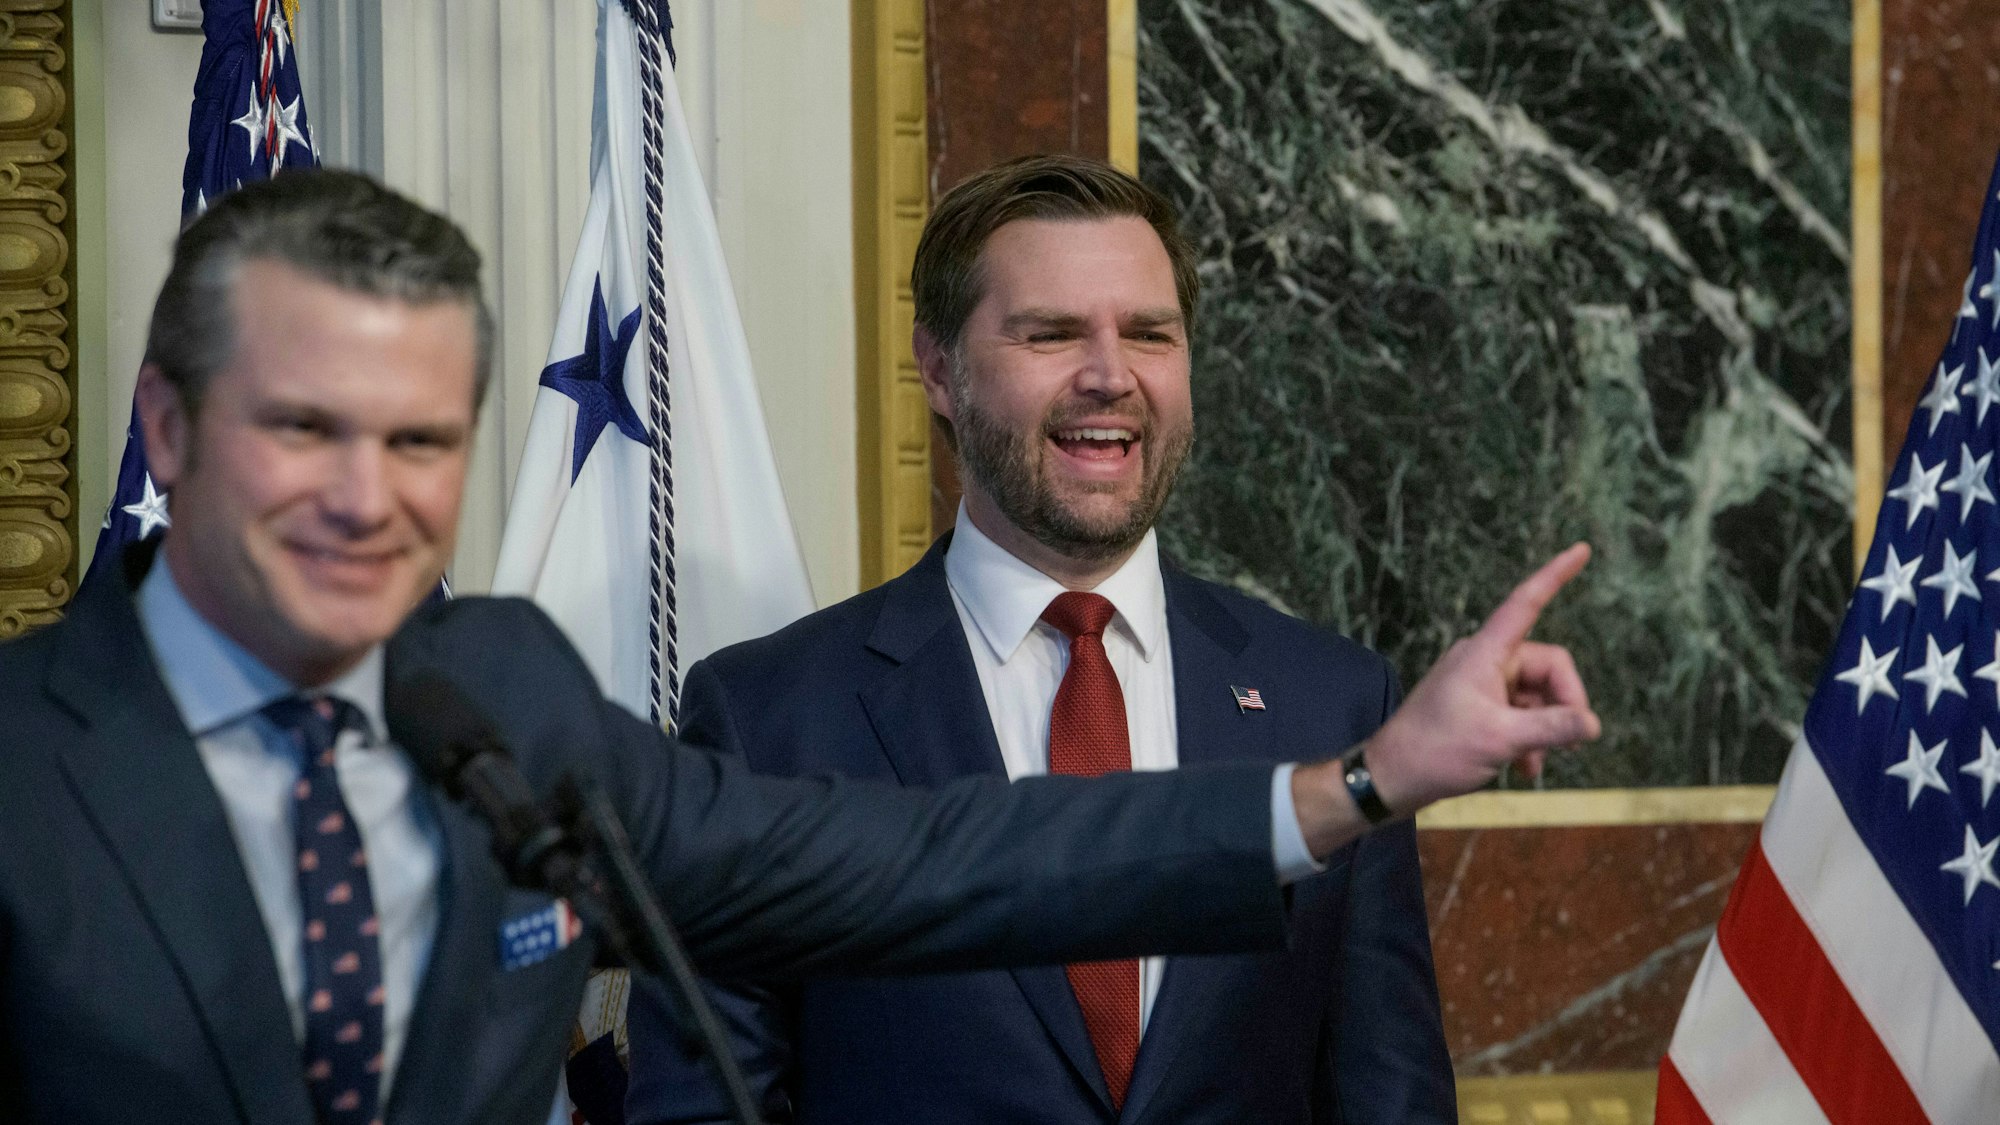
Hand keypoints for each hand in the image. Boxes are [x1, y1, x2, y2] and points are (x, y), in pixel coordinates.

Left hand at [1366, 542, 1599, 812]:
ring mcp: (1479, 683)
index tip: (1581, 549)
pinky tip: (1524, 769)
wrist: (1390, 778)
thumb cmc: (1437, 750)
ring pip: (1536, 696)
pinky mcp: (1476, 706)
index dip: (1555, 575)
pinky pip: (1518, 712)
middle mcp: (1484, 660)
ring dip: (1544, 730)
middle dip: (1563, 704)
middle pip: (1547, 667)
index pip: (1527, 602)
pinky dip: (1527, 738)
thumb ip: (1552, 727)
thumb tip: (1593, 724)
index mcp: (1486, 652)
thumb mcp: (1502, 739)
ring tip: (1536, 765)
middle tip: (1569, 744)